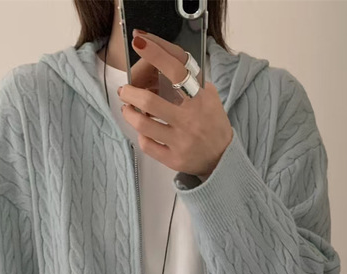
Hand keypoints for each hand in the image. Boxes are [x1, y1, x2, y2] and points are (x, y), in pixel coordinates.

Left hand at [118, 30, 232, 178]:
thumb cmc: (211, 122)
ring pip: (143, 125)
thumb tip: (163, 59)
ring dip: (129, 113)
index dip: (155, 53)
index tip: (140, 42)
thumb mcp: (209, 96)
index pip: (175, 70)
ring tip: (128, 107)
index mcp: (199, 99)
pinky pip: (147, 145)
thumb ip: (190, 79)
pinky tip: (143, 130)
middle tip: (124, 89)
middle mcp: (189, 121)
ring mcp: (181, 142)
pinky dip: (141, 134)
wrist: (223, 157)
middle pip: (150, 101)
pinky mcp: (173, 159)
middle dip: (130, 92)